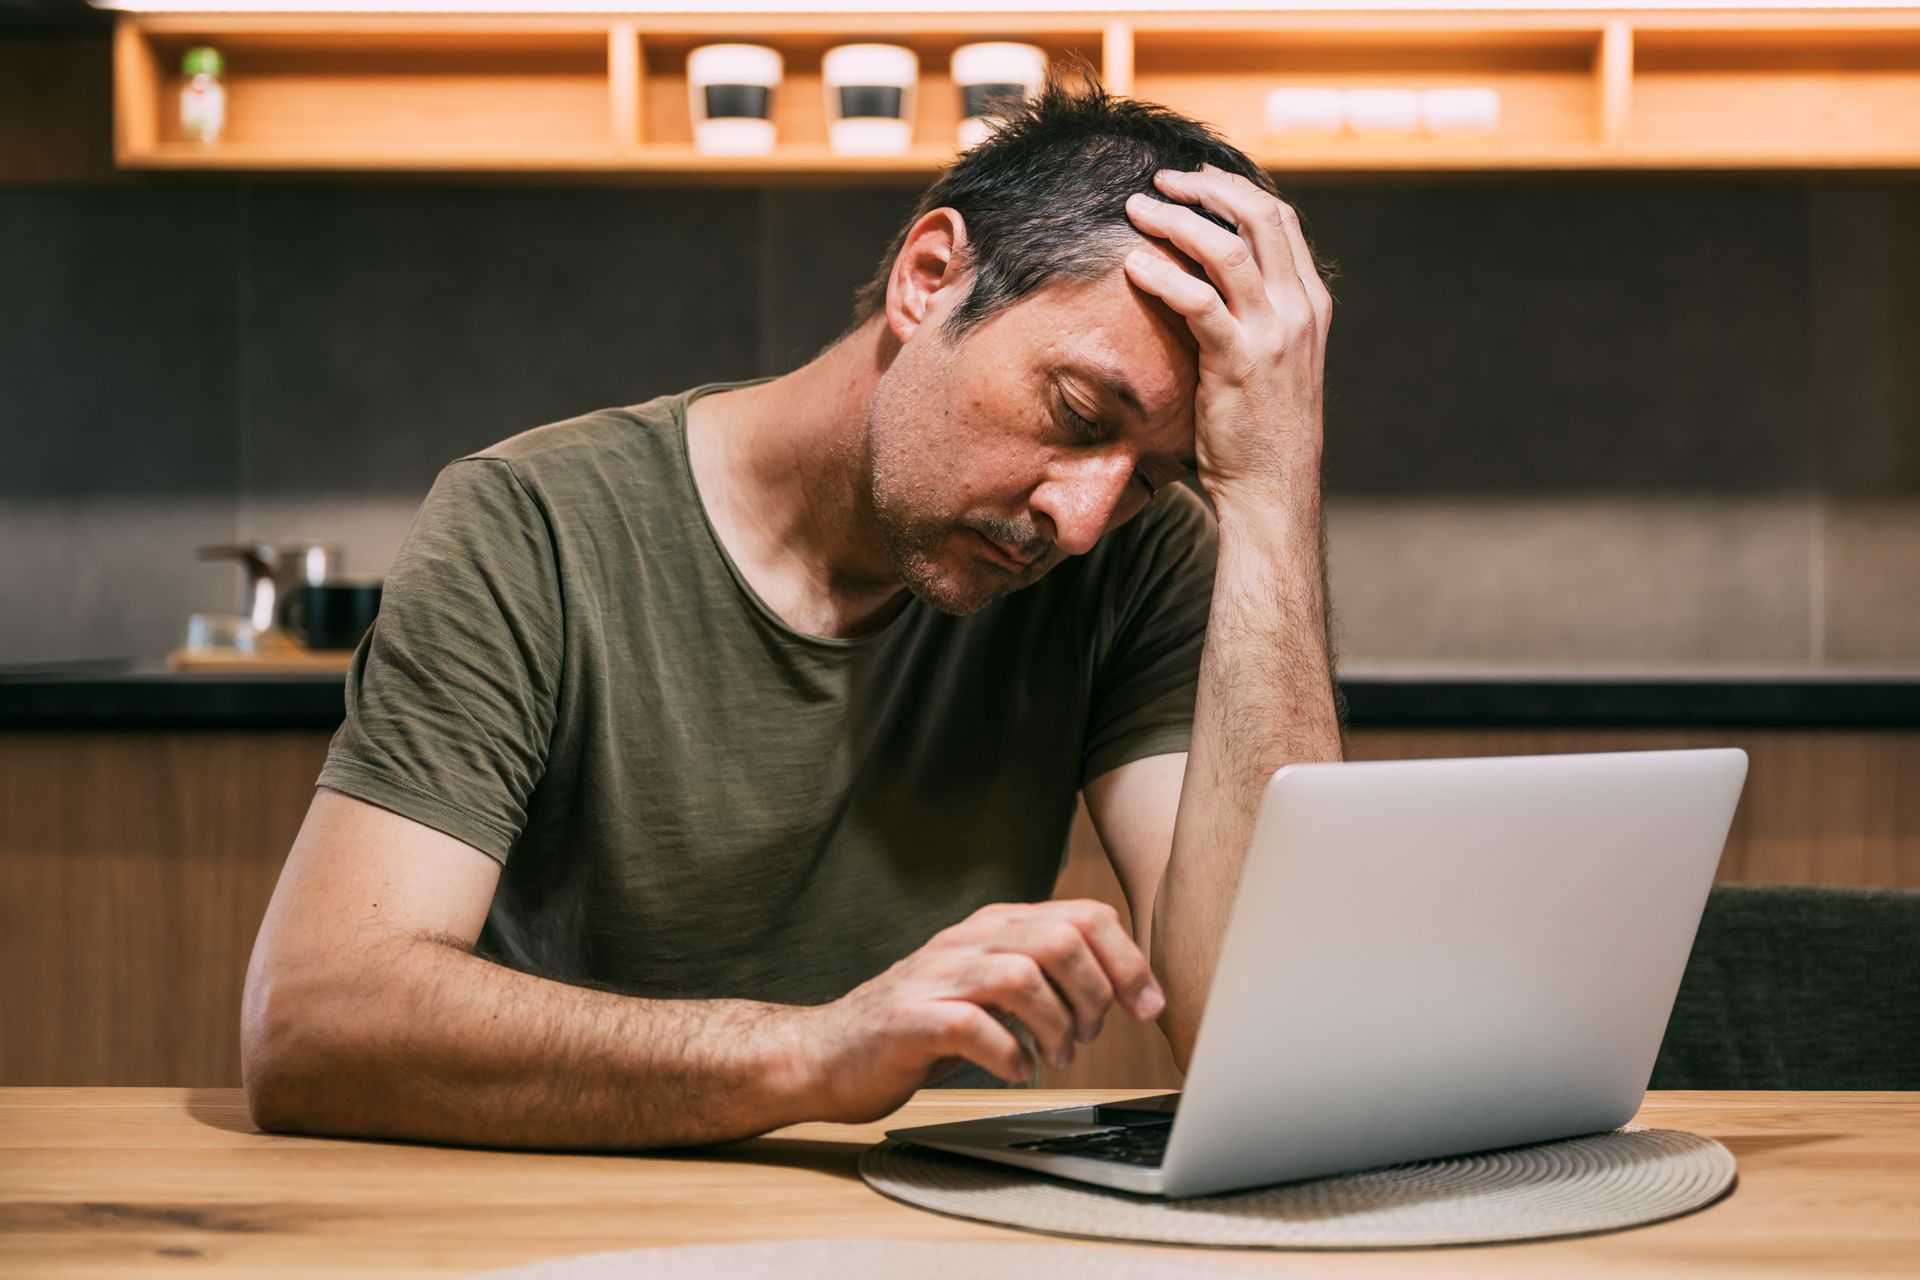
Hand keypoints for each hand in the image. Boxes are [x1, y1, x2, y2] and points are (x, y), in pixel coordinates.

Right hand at [800, 899, 1164, 1123]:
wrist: (827, 1053)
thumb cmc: (919, 1026)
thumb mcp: (989, 989)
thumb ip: (1044, 977)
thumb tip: (1123, 989)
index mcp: (994, 928)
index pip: (1083, 916)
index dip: (1128, 961)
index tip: (1148, 1007)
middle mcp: (967, 942)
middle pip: (1061, 939)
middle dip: (1095, 995)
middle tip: (1086, 1037)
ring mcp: (936, 977)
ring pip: (1022, 975)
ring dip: (1056, 1026)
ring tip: (1055, 1057)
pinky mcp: (910, 1020)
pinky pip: (974, 1027)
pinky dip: (1010, 1055)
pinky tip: (1016, 1070)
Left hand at [1121, 165, 1332, 507]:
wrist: (1274, 488)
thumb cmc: (1262, 429)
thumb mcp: (1274, 360)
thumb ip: (1258, 315)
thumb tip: (1216, 278)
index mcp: (1309, 303)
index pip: (1279, 219)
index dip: (1235, 189)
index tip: (1194, 180)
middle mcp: (1297, 311)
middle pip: (1258, 218)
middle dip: (1205, 189)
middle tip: (1160, 182)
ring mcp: (1272, 336)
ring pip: (1227, 250)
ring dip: (1176, 222)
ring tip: (1137, 211)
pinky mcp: (1239, 364)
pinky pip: (1199, 303)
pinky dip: (1163, 277)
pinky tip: (1132, 266)